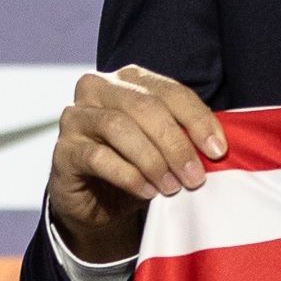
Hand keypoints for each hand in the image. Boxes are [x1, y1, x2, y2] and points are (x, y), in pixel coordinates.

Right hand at [49, 66, 226, 262]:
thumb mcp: (164, 147)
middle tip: (196, 176)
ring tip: (172, 186)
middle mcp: (98, 89)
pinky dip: (129, 176)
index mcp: (129, 79)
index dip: (198, 119)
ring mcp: (75, 117)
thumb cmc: (136, 165)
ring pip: (119, 128)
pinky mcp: (62, 150)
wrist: (95, 202)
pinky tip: (147, 191)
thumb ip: (183, 136)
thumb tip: (215, 147)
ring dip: (153, 160)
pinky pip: (98, 157)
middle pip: (145, 107)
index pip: (171, 92)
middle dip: (176, 143)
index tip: (218, 150)